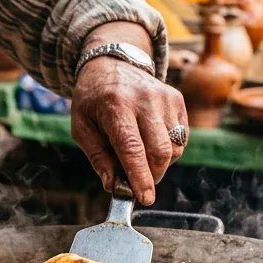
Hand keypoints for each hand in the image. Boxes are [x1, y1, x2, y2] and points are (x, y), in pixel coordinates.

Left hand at [71, 57, 187, 205]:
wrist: (112, 64)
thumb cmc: (93, 100)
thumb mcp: (81, 127)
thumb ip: (97, 157)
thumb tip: (114, 186)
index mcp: (115, 105)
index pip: (132, 148)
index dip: (139, 177)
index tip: (144, 198)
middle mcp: (144, 99)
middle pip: (160, 151)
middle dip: (151, 176)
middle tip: (138, 182)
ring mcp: (164, 98)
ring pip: (174, 148)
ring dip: (159, 163)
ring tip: (139, 154)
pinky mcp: (177, 99)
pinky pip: (181, 138)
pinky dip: (167, 149)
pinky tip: (149, 139)